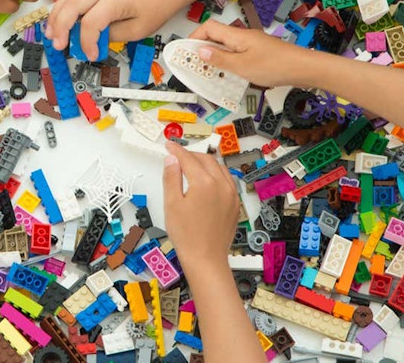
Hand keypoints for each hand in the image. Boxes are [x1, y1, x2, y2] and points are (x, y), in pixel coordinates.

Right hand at [45, 0, 203, 59]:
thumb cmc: (156, 6)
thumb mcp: (138, 30)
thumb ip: (112, 36)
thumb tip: (92, 40)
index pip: (91, 22)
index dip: (87, 42)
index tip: (90, 55)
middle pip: (72, 5)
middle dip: (60, 26)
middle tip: (56, 45)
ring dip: (56, 15)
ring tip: (50, 34)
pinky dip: (62, 7)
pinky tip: (58, 21)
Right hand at [163, 142, 239, 264]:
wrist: (206, 259)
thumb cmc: (186, 235)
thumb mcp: (171, 204)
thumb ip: (171, 177)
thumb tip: (172, 159)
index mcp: (204, 182)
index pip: (188, 159)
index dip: (176, 150)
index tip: (168, 145)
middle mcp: (221, 185)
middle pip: (206, 160)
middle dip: (191, 154)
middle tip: (177, 155)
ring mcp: (231, 195)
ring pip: (220, 168)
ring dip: (205, 162)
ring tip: (192, 164)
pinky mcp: (235, 204)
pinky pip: (227, 180)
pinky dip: (217, 174)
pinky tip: (208, 179)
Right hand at [190, 19, 312, 87]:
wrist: (303, 68)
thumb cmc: (275, 65)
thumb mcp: (241, 66)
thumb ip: (220, 59)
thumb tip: (200, 50)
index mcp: (237, 36)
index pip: (208, 28)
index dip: (194, 37)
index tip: (185, 51)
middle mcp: (243, 37)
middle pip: (216, 37)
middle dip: (202, 49)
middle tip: (193, 65)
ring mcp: (251, 44)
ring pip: (226, 47)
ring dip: (215, 57)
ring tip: (208, 72)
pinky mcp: (258, 52)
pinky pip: (237, 54)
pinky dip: (228, 62)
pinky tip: (229, 75)